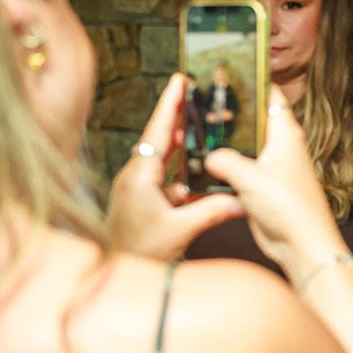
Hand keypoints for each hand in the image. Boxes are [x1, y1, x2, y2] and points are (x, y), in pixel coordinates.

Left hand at [107, 73, 243, 259]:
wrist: (111, 272)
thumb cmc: (139, 252)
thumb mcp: (179, 231)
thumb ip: (211, 211)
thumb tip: (240, 199)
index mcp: (140, 176)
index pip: (158, 132)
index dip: (170, 105)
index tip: (180, 80)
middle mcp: (134, 176)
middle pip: (159, 137)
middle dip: (177, 115)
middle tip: (194, 93)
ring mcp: (136, 187)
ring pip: (161, 156)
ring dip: (180, 142)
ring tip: (199, 124)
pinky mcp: (140, 199)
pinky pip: (162, 176)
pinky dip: (179, 168)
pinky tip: (196, 169)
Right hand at [204, 86, 346, 282]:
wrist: (302, 245)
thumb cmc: (289, 209)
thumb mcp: (251, 179)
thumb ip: (226, 161)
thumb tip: (208, 156)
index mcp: (285, 133)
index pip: (269, 94)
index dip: (251, 80)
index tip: (227, 70)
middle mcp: (280, 145)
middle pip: (251, 119)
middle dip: (228, 114)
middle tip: (199, 104)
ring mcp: (271, 166)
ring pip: (243, 145)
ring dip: (224, 144)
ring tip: (195, 132)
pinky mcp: (262, 186)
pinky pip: (240, 168)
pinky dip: (225, 166)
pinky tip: (204, 165)